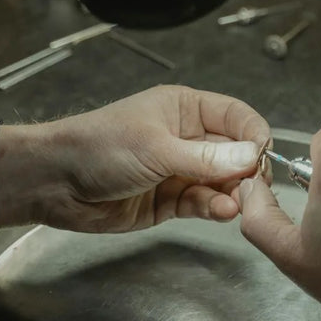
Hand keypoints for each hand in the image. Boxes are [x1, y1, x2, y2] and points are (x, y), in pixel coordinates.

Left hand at [0, 84, 270, 233]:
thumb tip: (252, 157)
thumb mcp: (156, 147)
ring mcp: (179, 171)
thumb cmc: (98, 147)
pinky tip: (222, 211)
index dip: (253, 134)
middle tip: (256, 188)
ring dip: (232, 193)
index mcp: (184, 109)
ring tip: (236, 204)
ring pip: (222, 182)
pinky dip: (215, 208)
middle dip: (248, 170)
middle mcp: (186, 138)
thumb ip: (206, 157)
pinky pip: (203, 203)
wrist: (55, 182)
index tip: (265, 155)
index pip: (235, 116)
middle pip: (234, 153)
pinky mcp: (170, 201)